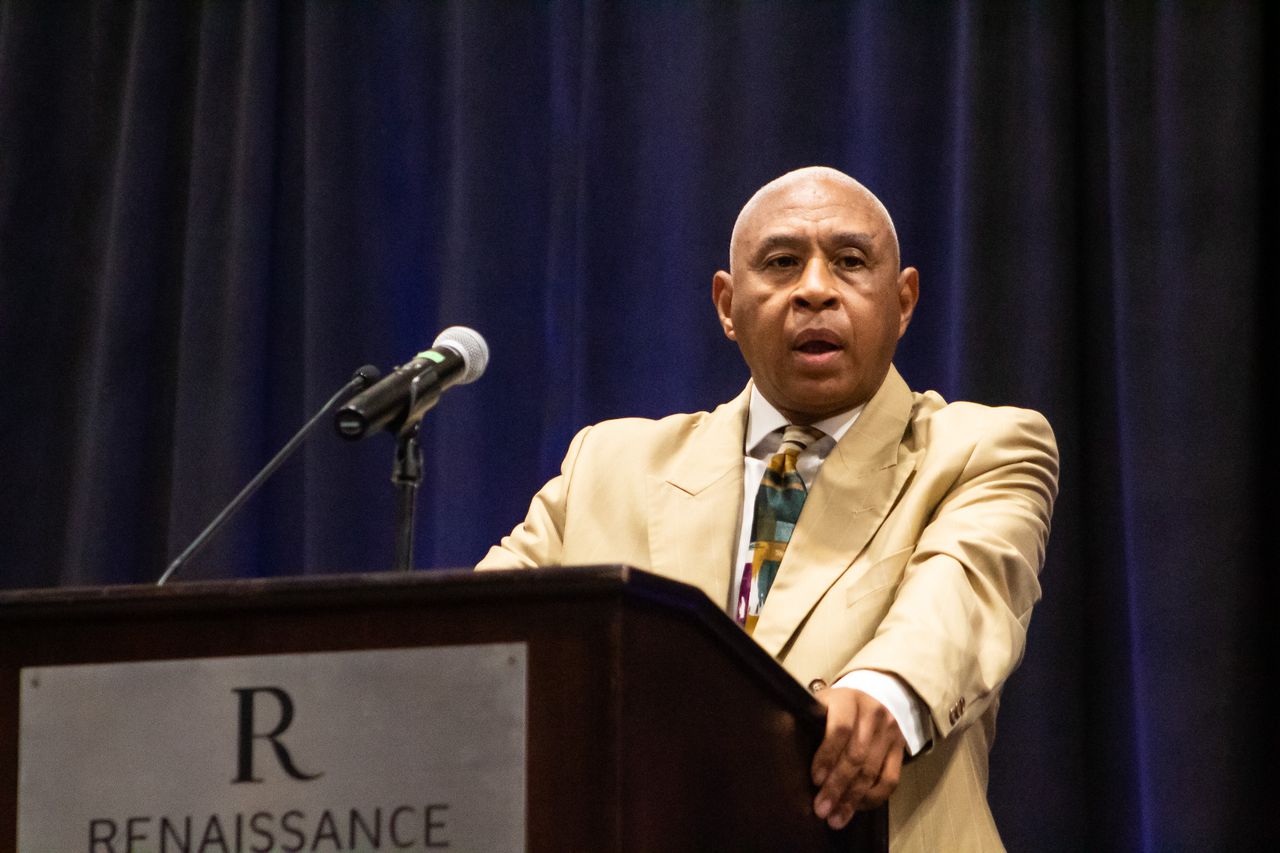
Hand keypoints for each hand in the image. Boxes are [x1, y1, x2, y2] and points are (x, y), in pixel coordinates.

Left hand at [810, 687, 905, 829]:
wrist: (873, 696)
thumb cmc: (836, 707)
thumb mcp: (822, 705)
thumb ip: (810, 723)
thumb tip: (788, 757)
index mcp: (848, 700)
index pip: (840, 729)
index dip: (827, 756)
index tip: (815, 779)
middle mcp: (873, 714)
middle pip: (856, 756)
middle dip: (837, 786)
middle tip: (821, 809)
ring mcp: (890, 732)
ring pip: (872, 772)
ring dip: (852, 799)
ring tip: (836, 818)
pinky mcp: (900, 749)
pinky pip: (890, 780)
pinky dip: (873, 798)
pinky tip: (856, 808)